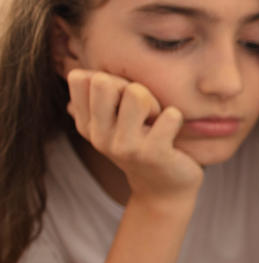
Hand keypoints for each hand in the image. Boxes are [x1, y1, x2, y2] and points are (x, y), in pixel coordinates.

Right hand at [66, 69, 200, 199]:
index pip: (82, 78)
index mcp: (86, 124)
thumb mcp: (114, 121)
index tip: (123, 103)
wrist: (164, 189)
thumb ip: (98, 96)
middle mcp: (99, 135)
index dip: (109, 82)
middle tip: (144, 112)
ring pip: (136, 93)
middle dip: (131, 88)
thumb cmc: (143, 144)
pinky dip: (175, 117)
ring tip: (156, 123)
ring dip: (154, 103)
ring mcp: (125, 146)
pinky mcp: (153, 153)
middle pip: (103, 81)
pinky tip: (172, 134)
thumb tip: (78, 73)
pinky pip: (169, 115)